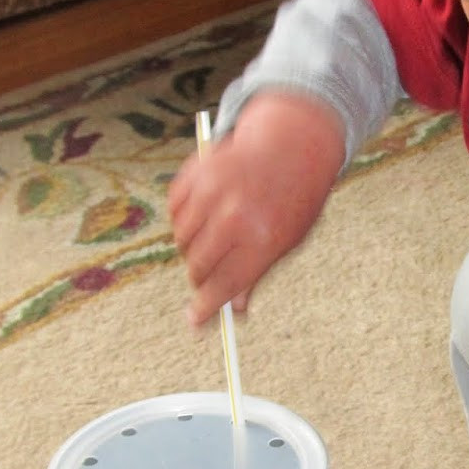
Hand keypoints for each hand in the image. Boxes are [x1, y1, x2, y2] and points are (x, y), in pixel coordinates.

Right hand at [167, 92, 344, 325]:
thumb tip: (233, 311)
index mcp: (262, 239)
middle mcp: (234, 217)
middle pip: (198, 266)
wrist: (291, 146)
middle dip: (200, 278)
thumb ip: (256, 275)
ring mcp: (212, 192)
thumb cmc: (293, 201)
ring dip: (192, 246)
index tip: (195, 322)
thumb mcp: (286, 242)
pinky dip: (184, 217)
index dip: (207, 308)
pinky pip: (175, 210)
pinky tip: (206, 210)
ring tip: (214, 235)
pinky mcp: (196, 173)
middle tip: (207, 277)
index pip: (225, 285)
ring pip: (182, 240)